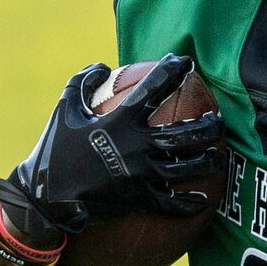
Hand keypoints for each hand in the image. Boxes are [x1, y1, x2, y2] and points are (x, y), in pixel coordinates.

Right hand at [0, 56, 225, 244]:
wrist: (46, 200)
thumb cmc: (53, 151)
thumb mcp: (64, 110)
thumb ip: (83, 83)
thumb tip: (104, 66)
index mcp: (120, 121)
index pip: (154, 88)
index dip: (173, 71)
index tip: (186, 62)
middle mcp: (137, 146)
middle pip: (185, 133)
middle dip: (208, 125)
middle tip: (219, 119)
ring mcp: (142, 175)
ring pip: (188, 167)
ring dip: (210, 160)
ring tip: (220, 154)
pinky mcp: (140, 200)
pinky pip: (173, 203)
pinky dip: (191, 202)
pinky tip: (204, 199)